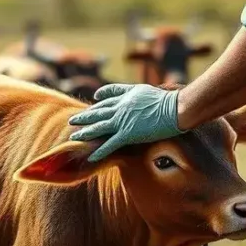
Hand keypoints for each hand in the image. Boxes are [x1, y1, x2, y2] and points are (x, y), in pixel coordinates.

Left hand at [67, 84, 182, 161]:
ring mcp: (122, 122)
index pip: (104, 101)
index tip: (88, 110)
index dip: (95, 106)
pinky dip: (99, 151)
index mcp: (124, 97)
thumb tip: (112, 93)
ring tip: (73, 138)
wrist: (174, 109)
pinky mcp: (128, 134)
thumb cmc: (162, 100)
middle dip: (83, 118)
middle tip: (71, 121)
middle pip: (96, 113)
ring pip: (98, 128)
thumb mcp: (140, 88)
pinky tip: (91, 157)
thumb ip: (124, 89)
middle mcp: (119, 109)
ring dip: (85, 134)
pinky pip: (110, 144)